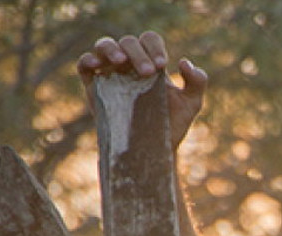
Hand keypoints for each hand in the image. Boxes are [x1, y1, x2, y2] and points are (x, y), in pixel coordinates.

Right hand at [76, 31, 206, 150]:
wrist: (151, 149)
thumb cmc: (171, 123)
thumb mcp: (192, 103)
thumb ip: (197, 81)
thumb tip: (184, 62)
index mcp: (151, 61)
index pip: (149, 40)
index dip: (155, 47)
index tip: (163, 66)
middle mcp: (129, 62)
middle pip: (129, 42)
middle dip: (139, 54)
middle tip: (149, 72)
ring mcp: (110, 72)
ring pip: (104, 45)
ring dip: (111, 48)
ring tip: (121, 61)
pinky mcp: (93, 86)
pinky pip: (84, 65)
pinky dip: (87, 60)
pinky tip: (97, 65)